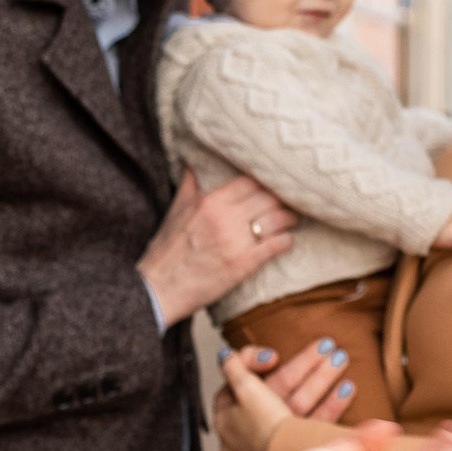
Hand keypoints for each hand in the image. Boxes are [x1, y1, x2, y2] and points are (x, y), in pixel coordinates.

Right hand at [137, 170, 296, 326]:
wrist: (159, 288)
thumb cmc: (167, 250)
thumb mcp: (176, 210)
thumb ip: (190, 184)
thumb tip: (194, 162)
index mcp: (209, 202)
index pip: (250, 181)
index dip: (266, 181)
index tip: (274, 184)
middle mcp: (224, 218)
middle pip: (268, 198)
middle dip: (282, 199)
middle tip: (289, 201)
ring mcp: (236, 242)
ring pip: (277, 220)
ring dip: (289, 219)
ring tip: (292, 220)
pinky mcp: (243, 265)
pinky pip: (276, 246)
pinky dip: (287, 241)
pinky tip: (289, 240)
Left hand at [212, 339, 351, 450]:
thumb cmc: (262, 430)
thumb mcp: (245, 390)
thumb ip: (234, 369)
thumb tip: (225, 355)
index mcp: (227, 421)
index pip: (238, 384)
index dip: (254, 363)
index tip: (274, 355)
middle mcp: (248, 435)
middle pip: (276, 392)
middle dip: (305, 367)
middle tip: (327, 348)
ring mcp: (274, 446)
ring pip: (298, 405)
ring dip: (322, 380)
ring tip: (341, 358)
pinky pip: (314, 424)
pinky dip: (330, 406)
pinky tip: (348, 389)